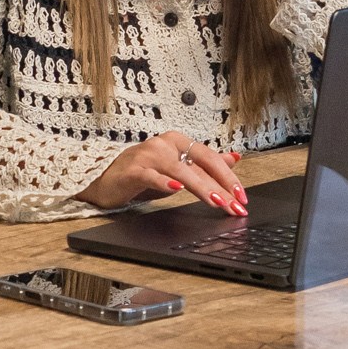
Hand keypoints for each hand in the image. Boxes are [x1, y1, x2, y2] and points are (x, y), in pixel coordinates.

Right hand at [80, 134, 246, 214]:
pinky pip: (151, 176)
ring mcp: (147, 156)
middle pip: (199, 166)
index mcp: (177, 142)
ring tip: (217, 202)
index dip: (228, 176)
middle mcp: (164, 144)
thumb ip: (205, 163)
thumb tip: (234, 158)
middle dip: (221, 188)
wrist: (106, 180)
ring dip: (202, 189)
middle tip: (235, 206)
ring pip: (181, 172)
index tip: (241, 196)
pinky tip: (176, 190)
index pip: (209, 157)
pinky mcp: (132, 171)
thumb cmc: (143, 173)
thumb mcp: (177, 167)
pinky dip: (164, 184)